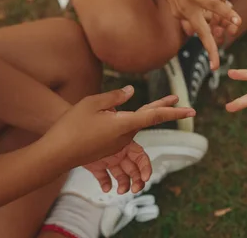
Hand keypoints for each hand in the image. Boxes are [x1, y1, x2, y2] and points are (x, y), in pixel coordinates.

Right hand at [41, 86, 194, 193]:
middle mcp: (125, 136)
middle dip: (168, 111)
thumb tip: (131, 92)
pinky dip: (130, 124)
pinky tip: (129, 117)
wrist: (56, 153)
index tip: (190, 109)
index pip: (154, 115)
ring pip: (136, 126)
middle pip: (150, 119)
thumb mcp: (92, 103)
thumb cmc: (72, 125)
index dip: (173, 111)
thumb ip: (114, 97)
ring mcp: (117, 145)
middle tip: (188, 107)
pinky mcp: (108, 150)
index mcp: (124, 124)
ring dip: (148, 115)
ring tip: (163, 105)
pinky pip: (124, 134)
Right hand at [148, 0, 246, 68]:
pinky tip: (213, 20)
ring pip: (200, 28)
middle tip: (216, 67)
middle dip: (210, 50)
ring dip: (212, 34)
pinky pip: (194, 22)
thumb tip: (225, 7)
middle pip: (201, 32)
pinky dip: (204, 22)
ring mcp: (180, 12)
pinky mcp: (177, 14)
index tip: (239, 22)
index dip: (227, 14)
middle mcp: (186, 7)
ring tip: (228, 37)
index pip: (214, 5)